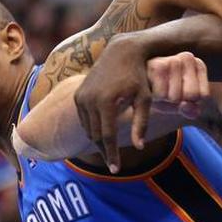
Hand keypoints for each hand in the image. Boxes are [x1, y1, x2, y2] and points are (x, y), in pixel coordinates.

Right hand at [73, 36, 150, 171]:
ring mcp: (80, 97)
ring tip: (110, 154)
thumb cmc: (138, 76)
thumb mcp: (145, 99)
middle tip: (113, 166)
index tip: (116, 169)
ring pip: (88, 129)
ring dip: (98, 142)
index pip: (107, 136)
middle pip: (95, 135)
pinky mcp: (77, 95)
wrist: (121, 52)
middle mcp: (89, 100)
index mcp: (105, 102)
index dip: (112, 154)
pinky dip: (92, 130)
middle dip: (104, 152)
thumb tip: (139, 147)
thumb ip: (141, 123)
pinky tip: (102, 138)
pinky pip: (84, 119)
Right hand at [147, 52, 209, 118]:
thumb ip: (189, 109)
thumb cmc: (161, 90)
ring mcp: (172, 60)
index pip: (203, 95)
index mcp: (198, 64)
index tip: (180, 92)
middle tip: (166, 90)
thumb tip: (187, 107)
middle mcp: (187, 57)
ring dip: (165, 99)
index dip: (190, 102)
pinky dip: (155, 98)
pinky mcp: (156, 65)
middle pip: (192, 95)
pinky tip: (148, 86)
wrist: (135, 82)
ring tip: (156, 87)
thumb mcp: (179, 102)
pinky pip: (162, 95)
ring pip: (176, 97)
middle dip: (178, 100)